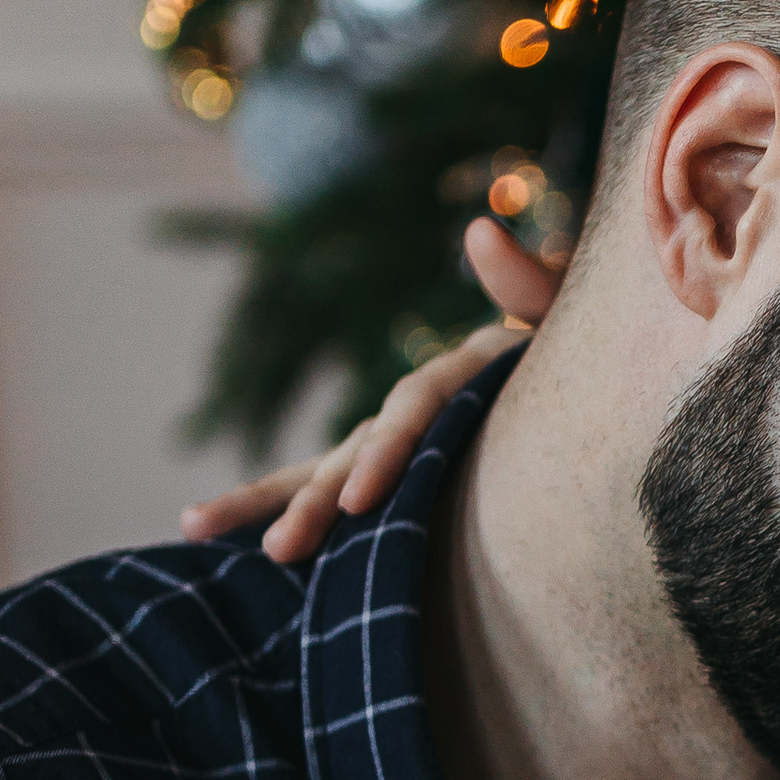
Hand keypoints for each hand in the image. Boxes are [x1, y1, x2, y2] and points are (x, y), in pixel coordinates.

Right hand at [178, 221, 561, 565]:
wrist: (587, 372)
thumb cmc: (586, 350)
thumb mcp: (564, 314)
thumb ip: (531, 282)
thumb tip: (479, 230)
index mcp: (456, 376)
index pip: (411, 414)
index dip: (385, 453)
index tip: (359, 499)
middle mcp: (412, 407)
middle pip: (353, 451)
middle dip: (315, 500)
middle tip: (279, 548)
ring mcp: (397, 439)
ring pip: (326, 472)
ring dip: (269, 501)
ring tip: (192, 524)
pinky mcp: (395, 468)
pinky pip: (334, 488)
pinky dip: (283, 506)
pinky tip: (219, 538)